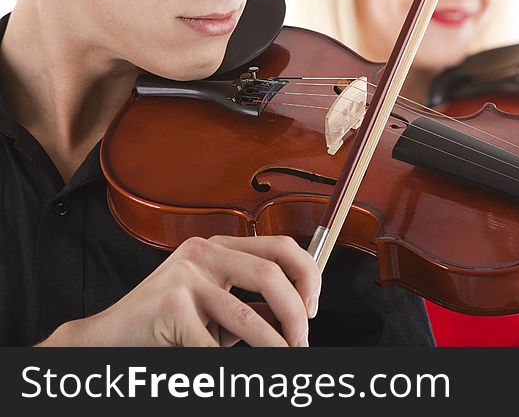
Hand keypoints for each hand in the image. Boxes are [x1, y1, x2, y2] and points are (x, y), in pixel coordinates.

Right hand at [39, 235, 320, 346]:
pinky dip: (229, 364)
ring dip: (273, 345)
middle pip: (270, 275)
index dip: (307, 275)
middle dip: (295, 313)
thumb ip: (252, 305)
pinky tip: (230, 369)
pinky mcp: (171, 304)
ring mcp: (185, 275)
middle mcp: (203, 252)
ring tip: (283, 358)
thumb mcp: (215, 308)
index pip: (280, 246)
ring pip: (246, 315)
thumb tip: (299, 315)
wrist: (108, 338)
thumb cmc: (165, 324)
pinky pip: (213, 343)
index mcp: (218, 246)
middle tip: (302, 340)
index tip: (313, 306)